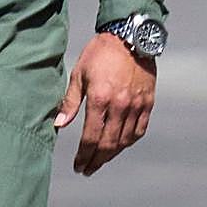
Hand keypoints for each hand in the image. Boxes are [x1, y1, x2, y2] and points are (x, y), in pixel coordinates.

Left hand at [54, 33, 155, 175]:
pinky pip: (140, 130)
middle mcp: (120, 105)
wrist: (130, 36)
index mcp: (100, 99)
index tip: (78, 165)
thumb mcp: (79, 73)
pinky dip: (129, 141)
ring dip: (112, 154)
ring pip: (125, 140)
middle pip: (108, 144)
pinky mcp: (148, 102)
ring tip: (101, 160)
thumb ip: (70, 101)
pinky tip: (121, 145)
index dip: (83, 156)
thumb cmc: (100, 53)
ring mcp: (136, 105)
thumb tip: (58, 125)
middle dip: (96, 161)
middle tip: (87, 169)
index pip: (91, 138)